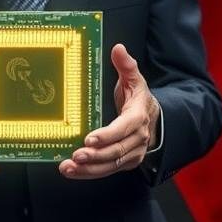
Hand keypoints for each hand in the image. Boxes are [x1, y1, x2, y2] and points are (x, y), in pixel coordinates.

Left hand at [59, 44, 159, 178]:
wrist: (153, 118)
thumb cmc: (137, 98)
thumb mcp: (134, 79)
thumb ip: (126, 65)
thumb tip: (118, 48)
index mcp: (138, 116)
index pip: (124, 128)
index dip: (107, 135)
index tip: (89, 138)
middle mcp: (137, 138)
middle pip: (116, 151)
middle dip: (95, 155)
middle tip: (75, 156)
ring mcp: (132, 153)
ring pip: (110, 165)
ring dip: (89, 169)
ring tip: (68, 167)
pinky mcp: (125, 163)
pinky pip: (107, 170)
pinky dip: (89, 173)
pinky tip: (73, 171)